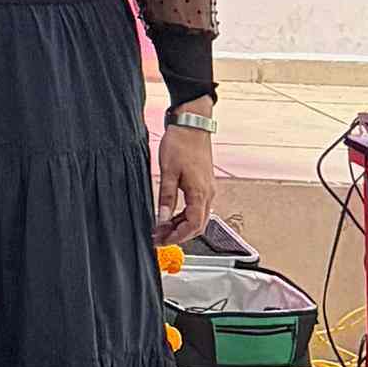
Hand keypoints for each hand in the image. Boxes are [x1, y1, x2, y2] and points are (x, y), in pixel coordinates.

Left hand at [155, 116, 217, 239]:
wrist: (192, 125)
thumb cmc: (181, 143)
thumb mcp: (168, 171)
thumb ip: (166, 197)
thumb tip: (162, 218)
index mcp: (200, 193)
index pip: (193, 226)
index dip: (178, 237)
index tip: (162, 240)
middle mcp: (208, 194)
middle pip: (197, 225)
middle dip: (179, 235)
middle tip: (159, 238)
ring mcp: (207, 189)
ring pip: (197, 217)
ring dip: (181, 226)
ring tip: (161, 228)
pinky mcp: (204, 184)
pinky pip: (197, 207)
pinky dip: (184, 215)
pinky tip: (171, 215)